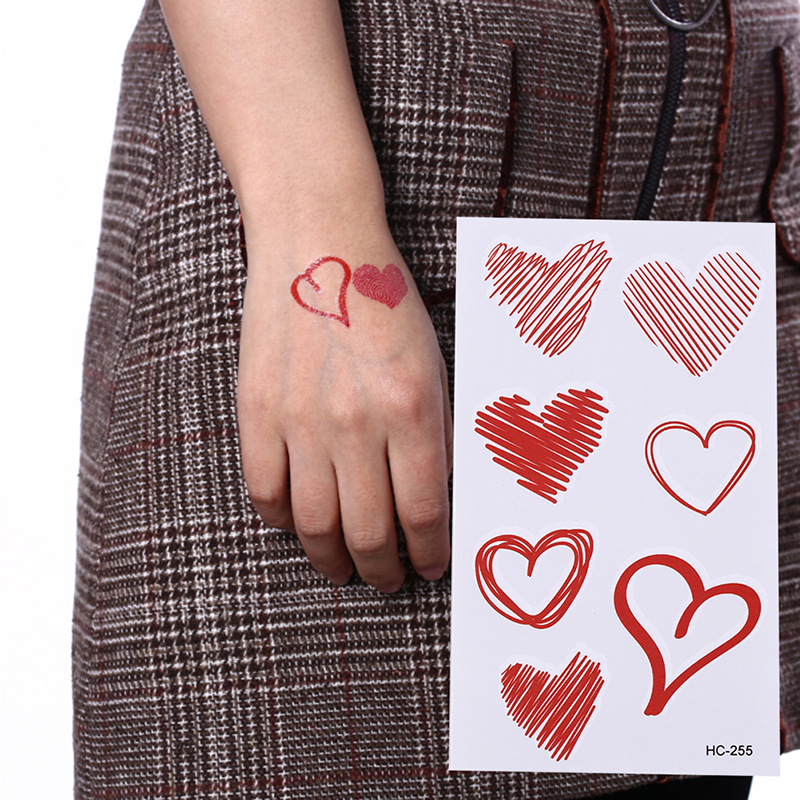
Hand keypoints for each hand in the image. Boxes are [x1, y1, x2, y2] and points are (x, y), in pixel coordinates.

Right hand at [237, 233, 452, 591]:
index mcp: (411, 409)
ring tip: (345, 570)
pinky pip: (265, 492)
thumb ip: (436, 433)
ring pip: (315, 525)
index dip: (432, 553)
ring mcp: (299, 420)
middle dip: (385, 571)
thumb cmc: (384, 301)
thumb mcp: (433, 363)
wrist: (318, 246)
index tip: (431, 568)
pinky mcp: (257, 411)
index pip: (425, 514)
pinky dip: (283, 523)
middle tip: (390, 581)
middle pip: (370, 533)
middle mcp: (356, 423)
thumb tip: (436, 499)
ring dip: (333, 560)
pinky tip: (301, 526)